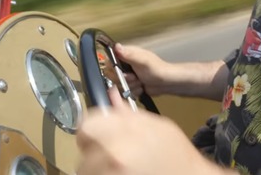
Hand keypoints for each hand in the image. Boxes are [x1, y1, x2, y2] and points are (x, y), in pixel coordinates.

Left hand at [76, 91, 227, 174]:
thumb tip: (110, 94)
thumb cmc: (175, 153)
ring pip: (85, 166)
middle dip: (94, 148)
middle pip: (85, 147)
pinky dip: (102, 173)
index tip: (99, 134)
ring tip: (118, 165)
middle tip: (112, 152)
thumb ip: (128, 112)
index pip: (87, 125)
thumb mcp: (156, 126)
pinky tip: (120, 171)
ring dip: (97, 165)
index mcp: (125, 132)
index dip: (93, 129)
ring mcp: (110, 173)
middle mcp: (114, 154)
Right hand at [114, 43, 229, 100]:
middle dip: (124, 79)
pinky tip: (142, 88)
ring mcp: (129, 76)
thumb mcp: (142, 60)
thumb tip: (116, 46)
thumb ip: (129, 54)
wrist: (167, 83)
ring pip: (119, 85)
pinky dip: (134, 92)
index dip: (114, 68)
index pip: (111, 60)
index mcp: (127, 55)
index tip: (122, 71)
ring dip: (131, 86)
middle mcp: (126, 64)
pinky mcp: (132, 85)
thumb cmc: (158, 69)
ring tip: (140, 82)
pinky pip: (126, 92)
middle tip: (135, 77)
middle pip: (113, 75)